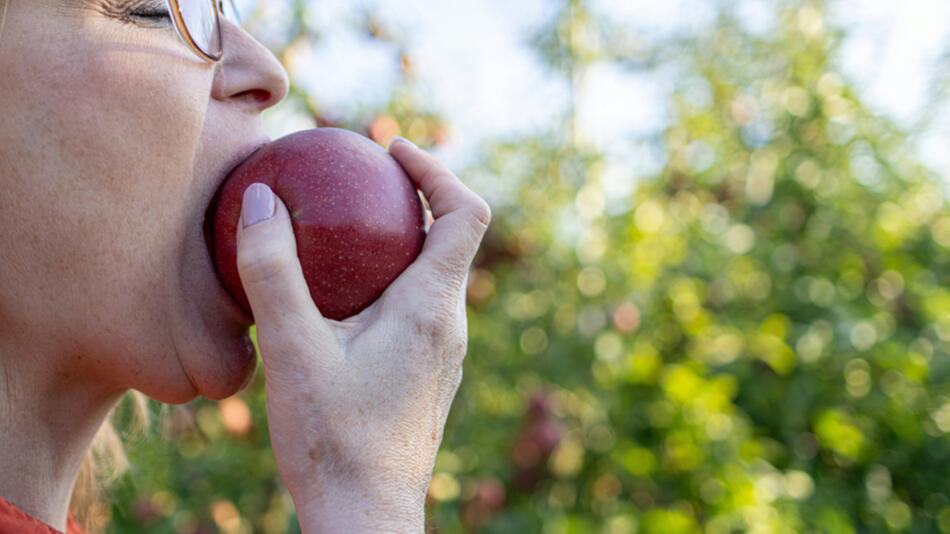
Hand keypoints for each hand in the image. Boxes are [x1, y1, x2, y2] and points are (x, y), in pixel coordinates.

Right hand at [234, 137, 490, 532]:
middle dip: (412, 199)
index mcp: (432, 307)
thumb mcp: (291, 349)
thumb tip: (264, 200)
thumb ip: (273, 271)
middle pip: (450, 239)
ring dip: (398, 243)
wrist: (364, 516)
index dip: (436, 170)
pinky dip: (389, 282)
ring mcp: (442, 353)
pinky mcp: (427, 374)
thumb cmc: (333, 439)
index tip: (392, 150)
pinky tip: (339, 300)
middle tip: (359, 181)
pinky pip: (418, 309)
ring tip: (344, 233)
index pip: (464, 213)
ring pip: (433, 276)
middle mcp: (450, 326)